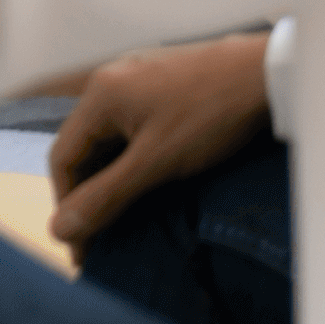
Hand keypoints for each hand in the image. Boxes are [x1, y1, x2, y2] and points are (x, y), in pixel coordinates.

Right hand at [48, 34, 271, 259]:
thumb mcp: (157, 163)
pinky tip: (150, 176)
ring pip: (108, 137)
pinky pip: (129, 125)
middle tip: (103, 240)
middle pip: (83, 146)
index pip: (61, 156)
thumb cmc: (209, 116)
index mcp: (98, 95)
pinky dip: (130, 157)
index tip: (81, 250)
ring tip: (126, 215)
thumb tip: (59, 230)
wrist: (266, 73)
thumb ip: (107, 195)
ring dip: (110, 176)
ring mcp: (134, 79)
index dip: (67, 205)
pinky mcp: (159, 83)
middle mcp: (108, 81)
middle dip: (88, 193)